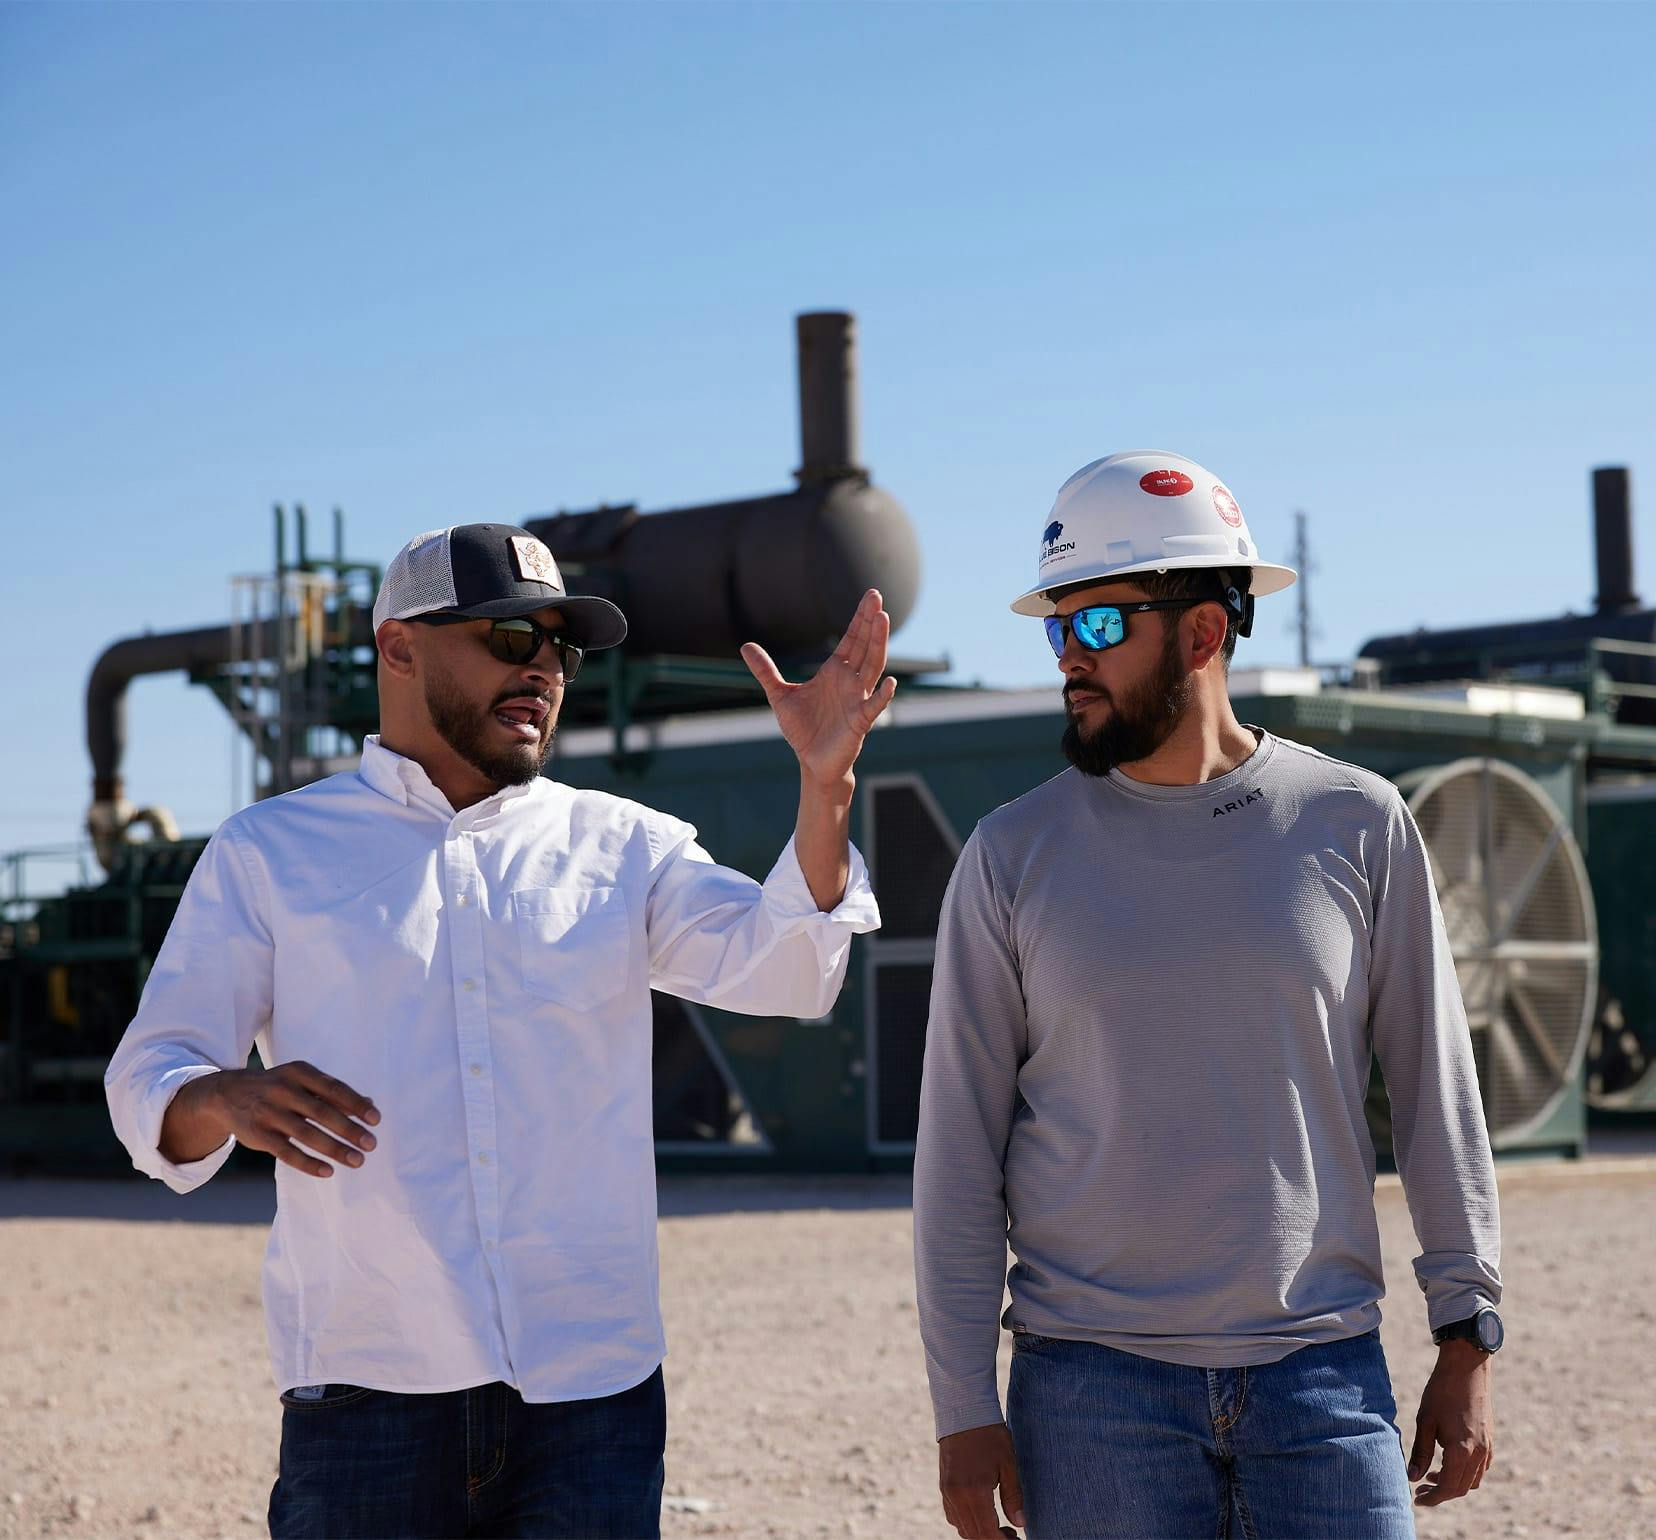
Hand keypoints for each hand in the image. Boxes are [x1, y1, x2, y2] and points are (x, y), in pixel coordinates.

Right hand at [164, 1062, 379, 1177]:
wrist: (227, 1093)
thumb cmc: (279, 1087)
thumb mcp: (302, 1080)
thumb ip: (333, 1092)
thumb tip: (370, 1105)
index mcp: (299, 1072)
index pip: (333, 1088)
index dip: (356, 1104)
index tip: (375, 1120)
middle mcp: (283, 1090)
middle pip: (323, 1112)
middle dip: (349, 1129)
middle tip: (371, 1144)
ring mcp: (269, 1113)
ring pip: (307, 1135)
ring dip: (335, 1149)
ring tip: (357, 1161)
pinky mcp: (258, 1135)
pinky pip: (287, 1152)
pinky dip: (308, 1163)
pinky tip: (328, 1171)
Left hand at [740, 589, 896, 786]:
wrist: (812, 762)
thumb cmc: (803, 729)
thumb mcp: (779, 695)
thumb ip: (766, 671)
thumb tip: (745, 646)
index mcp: (834, 672)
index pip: (851, 639)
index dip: (860, 618)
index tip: (870, 596)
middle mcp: (850, 681)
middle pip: (865, 646)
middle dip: (871, 623)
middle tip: (877, 597)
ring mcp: (858, 699)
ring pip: (873, 667)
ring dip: (878, 644)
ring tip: (883, 620)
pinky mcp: (859, 722)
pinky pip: (874, 706)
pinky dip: (883, 695)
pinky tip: (890, 682)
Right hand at [939, 1423, 1025, 1538]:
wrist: (963, 1410)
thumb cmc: (990, 1435)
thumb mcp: (1008, 1464)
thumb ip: (1013, 1497)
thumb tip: (1020, 1524)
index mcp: (975, 1492)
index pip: (988, 1533)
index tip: (1016, 1539)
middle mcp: (957, 1496)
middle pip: (974, 1535)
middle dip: (993, 1539)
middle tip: (1011, 1534)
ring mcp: (947, 1492)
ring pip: (961, 1528)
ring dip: (979, 1533)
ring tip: (999, 1525)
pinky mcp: (943, 1486)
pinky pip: (952, 1515)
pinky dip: (966, 1522)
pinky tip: (981, 1513)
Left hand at [1408, 1341, 1493, 1505]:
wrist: (1466, 1368)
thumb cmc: (1441, 1392)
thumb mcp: (1425, 1421)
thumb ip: (1421, 1452)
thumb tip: (1412, 1477)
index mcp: (1462, 1452)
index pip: (1448, 1488)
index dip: (1432, 1498)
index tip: (1417, 1499)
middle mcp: (1479, 1454)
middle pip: (1461, 1488)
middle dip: (1440, 1493)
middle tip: (1420, 1489)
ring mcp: (1488, 1448)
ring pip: (1473, 1480)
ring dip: (1453, 1484)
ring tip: (1431, 1476)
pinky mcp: (1490, 1440)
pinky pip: (1480, 1468)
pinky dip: (1465, 1473)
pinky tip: (1448, 1463)